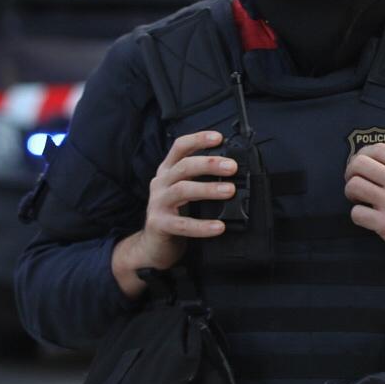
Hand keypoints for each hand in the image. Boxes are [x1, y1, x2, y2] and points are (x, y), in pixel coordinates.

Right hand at [111, 131, 237, 297]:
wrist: (152, 245)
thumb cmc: (175, 215)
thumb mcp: (185, 192)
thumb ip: (200, 180)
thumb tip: (231, 171)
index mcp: (168, 172)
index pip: (180, 147)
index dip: (198, 139)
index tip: (219, 137)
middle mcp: (161, 183)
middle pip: (184, 166)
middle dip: (209, 164)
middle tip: (232, 167)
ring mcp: (157, 203)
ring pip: (182, 190)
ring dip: (208, 189)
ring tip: (229, 190)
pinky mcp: (158, 224)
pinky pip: (182, 224)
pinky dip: (202, 226)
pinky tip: (218, 226)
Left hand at [345, 143, 384, 274]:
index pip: (378, 148)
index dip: (363, 153)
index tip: (362, 163)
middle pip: (359, 164)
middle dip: (351, 171)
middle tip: (355, 180)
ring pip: (353, 186)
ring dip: (351, 192)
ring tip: (359, 198)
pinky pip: (357, 213)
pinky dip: (358, 214)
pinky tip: (366, 216)